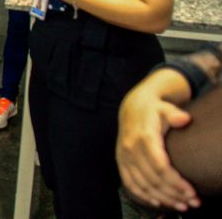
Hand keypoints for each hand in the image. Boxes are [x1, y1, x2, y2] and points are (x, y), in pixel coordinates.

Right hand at [116, 74, 199, 211]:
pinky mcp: (120, 161)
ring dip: (162, 198)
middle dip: (173, 194)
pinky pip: (129, 183)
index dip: (175, 182)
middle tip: (192, 203)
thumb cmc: (154, 110)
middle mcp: (131, 148)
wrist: (132, 108)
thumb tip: (184, 119)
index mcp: (143, 137)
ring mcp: (124, 156)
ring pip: (142, 184)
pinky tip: (157, 203)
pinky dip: (142, 196)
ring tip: (181, 206)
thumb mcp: (165, 108)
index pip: (160, 166)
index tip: (192, 191)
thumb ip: (174, 114)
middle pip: (153, 179)